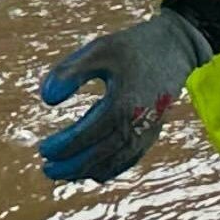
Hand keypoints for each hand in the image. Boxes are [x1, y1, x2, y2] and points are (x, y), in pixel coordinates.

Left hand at [34, 9, 212, 184]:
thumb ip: (70, 72)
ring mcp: (147, 131)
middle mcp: (137, 123)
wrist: (176, 47)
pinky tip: (92, 170)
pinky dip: (109, 169)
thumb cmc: (134, 46)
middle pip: (100, 156)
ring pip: (115, 163)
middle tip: (47, 168)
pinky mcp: (152, 133)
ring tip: (64, 173)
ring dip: (88, 171)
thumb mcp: (99, 49)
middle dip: (71, 166)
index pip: (87, 135)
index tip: (43, 148)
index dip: (64, 146)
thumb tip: (46, 99)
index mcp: (123, 104)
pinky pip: (129, 159)